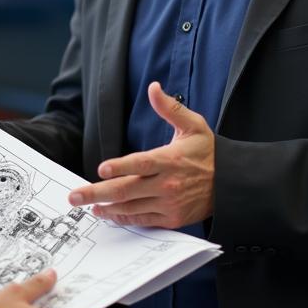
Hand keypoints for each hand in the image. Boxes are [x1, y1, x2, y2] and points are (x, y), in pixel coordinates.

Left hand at [68, 83, 214, 227]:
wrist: (231, 183)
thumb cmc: (209, 152)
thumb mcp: (193, 125)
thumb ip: (170, 108)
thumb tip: (153, 87)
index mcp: (170, 160)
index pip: (140, 164)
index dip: (120, 167)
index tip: (101, 170)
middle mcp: (167, 184)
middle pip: (127, 189)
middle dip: (97, 193)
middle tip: (75, 196)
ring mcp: (169, 203)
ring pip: (131, 207)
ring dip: (107, 207)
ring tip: (88, 206)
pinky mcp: (171, 218)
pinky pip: (143, 220)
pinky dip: (124, 218)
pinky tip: (109, 214)